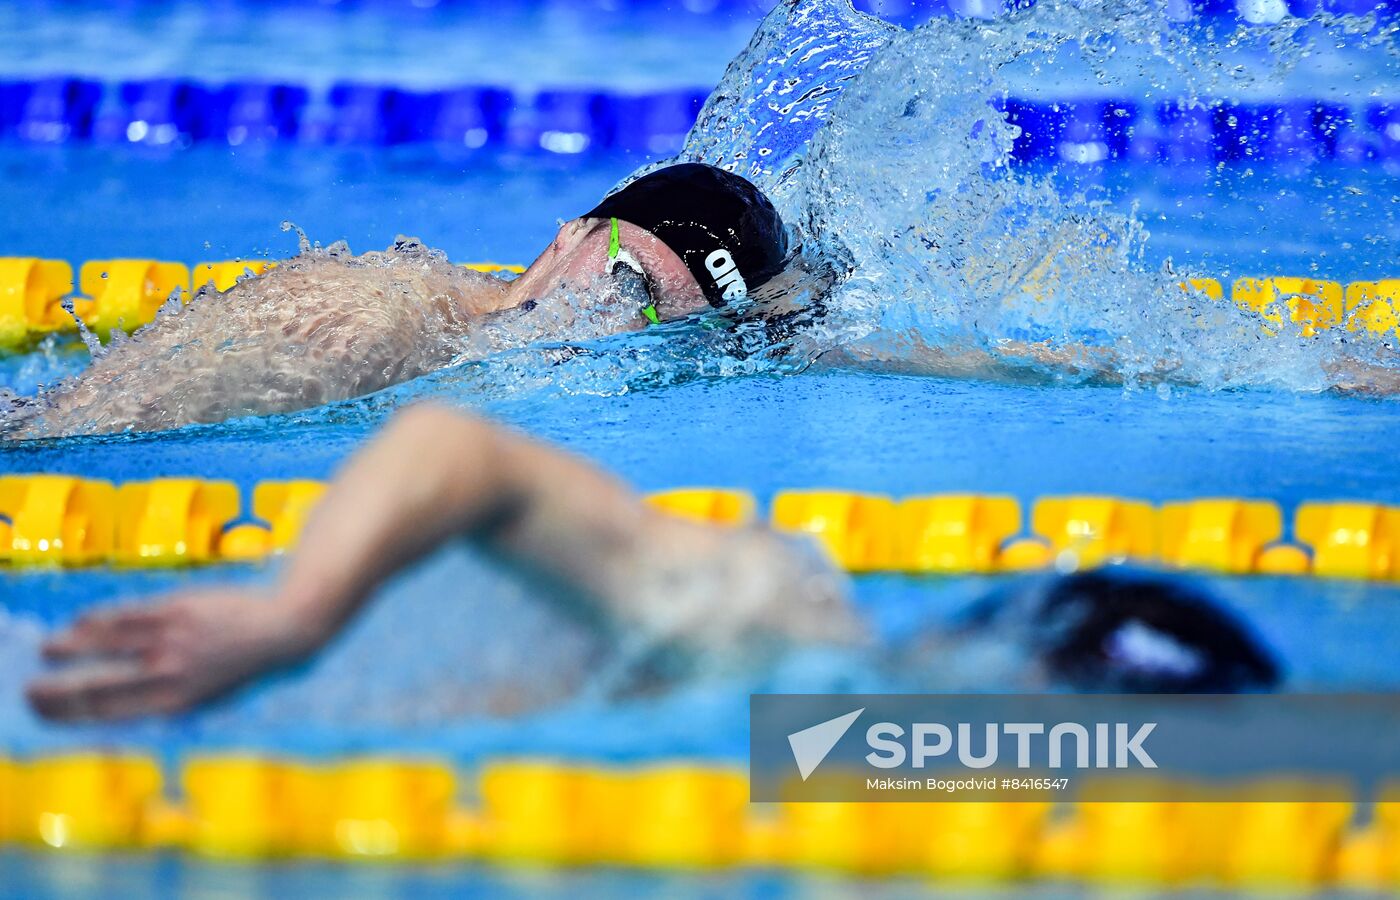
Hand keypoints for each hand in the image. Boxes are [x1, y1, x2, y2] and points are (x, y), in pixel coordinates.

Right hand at [26, 588, 316, 721]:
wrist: (281, 628)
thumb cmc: (243, 664)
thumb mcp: (208, 696)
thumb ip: (167, 701)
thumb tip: (125, 708)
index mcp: (175, 704)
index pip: (109, 714)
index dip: (68, 714)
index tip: (42, 712)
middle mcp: (168, 675)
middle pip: (96, 687)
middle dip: (55, 691)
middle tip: (28, 690)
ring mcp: (169, 641)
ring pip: (102, 645)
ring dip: (68, 647)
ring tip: (47, 649)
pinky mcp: (175, 609)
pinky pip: (124, 616)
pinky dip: (96, 619)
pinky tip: (81, 621)